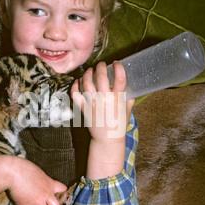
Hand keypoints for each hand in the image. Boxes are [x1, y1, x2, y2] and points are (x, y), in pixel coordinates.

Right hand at [6, 157, 66, 204]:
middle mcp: (46, 194)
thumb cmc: (23, 167)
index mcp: (50, 184)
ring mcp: (36, 201)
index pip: (63, 190)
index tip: (56, 198)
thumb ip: (42, 180)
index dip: (61, 195)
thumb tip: (40, 183)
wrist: (12, 170)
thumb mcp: (38, 172)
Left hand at [71, 61, 134, 179]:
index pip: (120, 78)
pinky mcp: (83, 108)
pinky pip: (75, 94)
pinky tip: (78, 81)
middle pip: (101, 76)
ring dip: (88, 73)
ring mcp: (92, 103)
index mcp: (117, 99)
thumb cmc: (118, 126)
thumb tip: (129, 91)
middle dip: (101, 67)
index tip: (116, 63)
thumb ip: (127, 100)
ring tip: (90, 70)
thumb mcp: (127, 112)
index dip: (118, 67)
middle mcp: (104, 99)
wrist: (107, 140)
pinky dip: (75, 86)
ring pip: (86, 82)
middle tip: (101, 64)